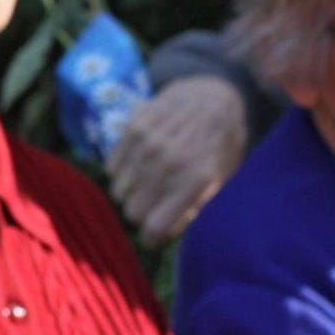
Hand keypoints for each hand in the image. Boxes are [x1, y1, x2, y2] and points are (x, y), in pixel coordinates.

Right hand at [107, 74, 248, 246]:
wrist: (212, 95)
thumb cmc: (220, 144)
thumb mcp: (222, 180)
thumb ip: (198, 209)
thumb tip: (170, 236)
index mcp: (196, 179)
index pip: (156, 227)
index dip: (151, 239)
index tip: (152, 238)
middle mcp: (170, 161)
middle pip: (133, 212)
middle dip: (141, 215)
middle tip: (152, 208)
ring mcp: (148, 143)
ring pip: (119, 191)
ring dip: (131, 194)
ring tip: (147, 185)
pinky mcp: (132, 128)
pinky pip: (111, 167)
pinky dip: (122, 172)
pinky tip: (139, 165)